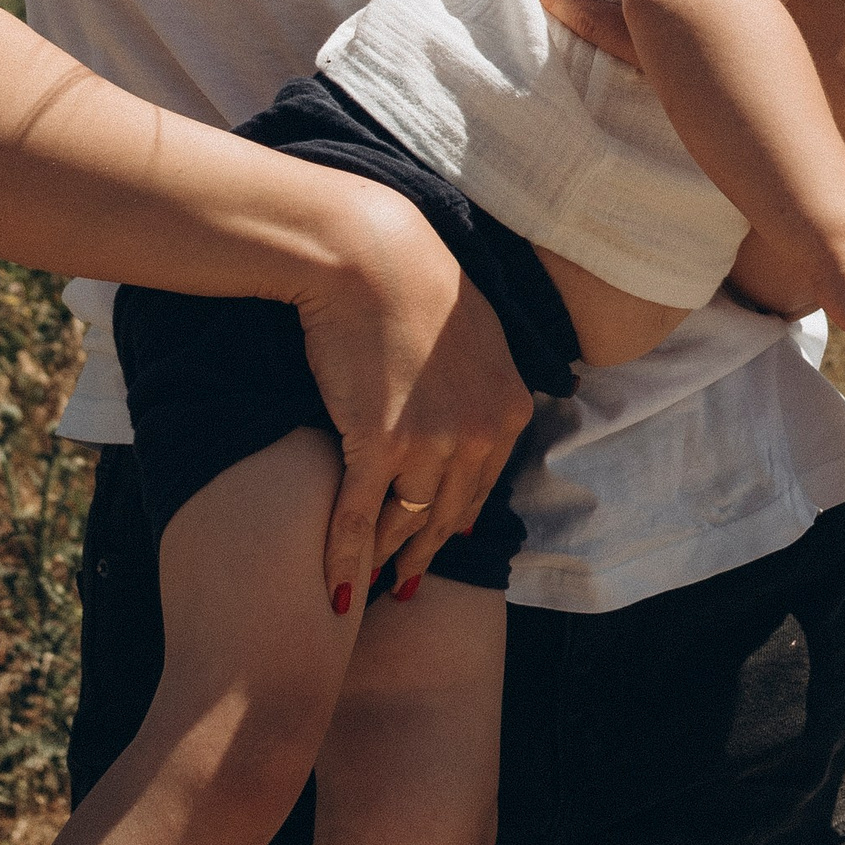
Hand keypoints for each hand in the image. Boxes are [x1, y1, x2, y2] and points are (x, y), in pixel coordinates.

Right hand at [290, 184, 535, 608]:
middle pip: (448, 514)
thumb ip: (484, 387)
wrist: (369, 258)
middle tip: (406, 583)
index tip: (441, 542)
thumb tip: (487, 423)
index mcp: (509, 409)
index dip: (457, 520)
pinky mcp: (379, 445)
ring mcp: (431, 445)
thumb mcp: (475, 334)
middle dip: (425, 551)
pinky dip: (346, 557)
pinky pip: (361, 517)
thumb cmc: (415, 282)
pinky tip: (335, 586)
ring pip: (406, 522)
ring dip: (386, 559)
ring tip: (369, 586)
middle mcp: (479, 435)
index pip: (483, 485)